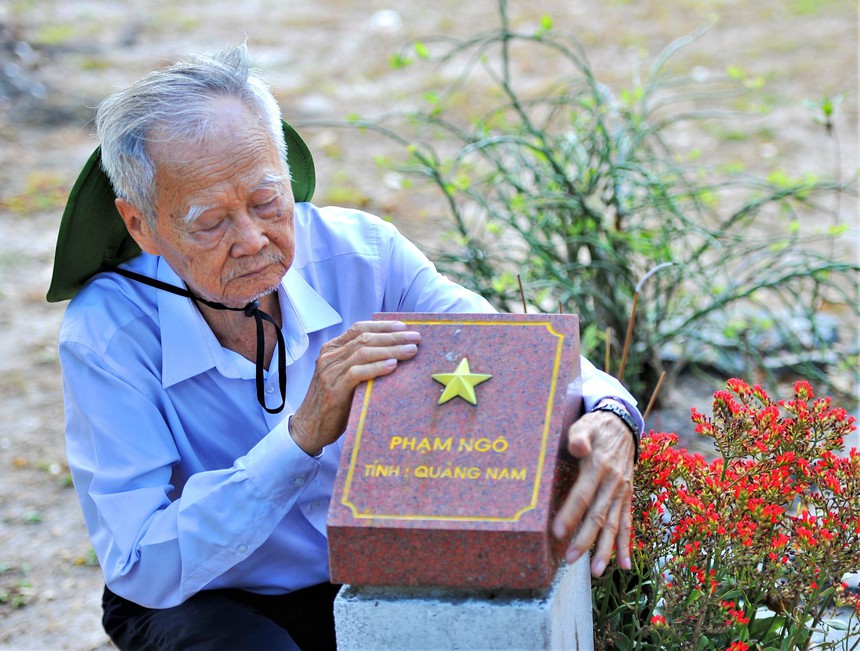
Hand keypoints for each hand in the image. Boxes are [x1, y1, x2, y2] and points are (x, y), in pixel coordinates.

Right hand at [290, 321, 419, 455]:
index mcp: (332, 349)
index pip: (359, 329)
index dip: (383, 326)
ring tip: (411, 350)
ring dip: (391, 350)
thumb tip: (392, 353)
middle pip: (365, 339)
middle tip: (416, 337)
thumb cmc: (333, 402)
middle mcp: (330, 357)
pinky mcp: (334, 389)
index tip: (404, 327)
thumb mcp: (343, 376)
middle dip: (393, 336)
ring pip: (364, 353)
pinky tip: (393, 365)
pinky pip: (358, 373)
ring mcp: (331, 372)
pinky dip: (377, 367)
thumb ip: (359, 363)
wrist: (310, 428)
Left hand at [551, 411, 634, 576]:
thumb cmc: (597, 428)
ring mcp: (621, 492)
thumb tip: (577, 448)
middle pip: (598, 515)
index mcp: (599, 466)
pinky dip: (626, 544)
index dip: (571, 513)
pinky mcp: (626, 496)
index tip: (557, 531)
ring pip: (613, 525)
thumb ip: (579, 437)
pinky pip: (627, 523)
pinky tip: (624, 565)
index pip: (582, 494)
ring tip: (595, 571)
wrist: (623, 425)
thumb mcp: (585, 425)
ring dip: (605, 549)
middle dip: (584, 540)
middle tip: (570, 559)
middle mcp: (612, 483)